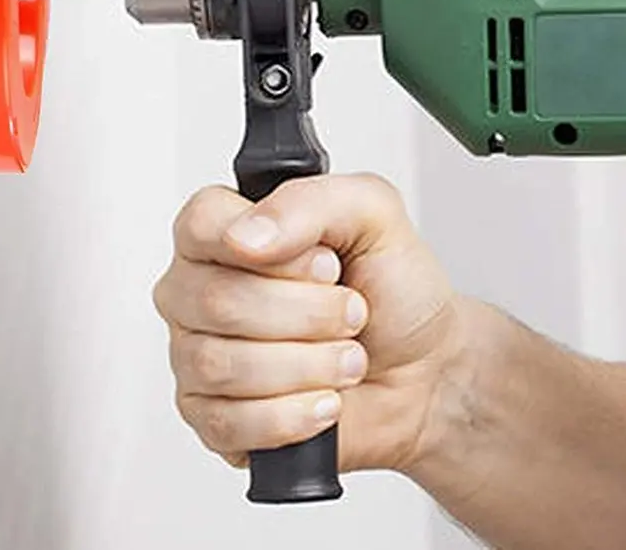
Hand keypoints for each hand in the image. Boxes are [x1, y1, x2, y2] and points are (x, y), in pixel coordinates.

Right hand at [152, 174, 469, 474]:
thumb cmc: (395, 291)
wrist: (427, 372)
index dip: (264, 247)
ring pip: (220, 365)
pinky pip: (226, 423)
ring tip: (344, 357)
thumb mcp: (373, 215)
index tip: (322, 264)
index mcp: (228, 228)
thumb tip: (246, 236)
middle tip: (351, 311)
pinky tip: (323, 401)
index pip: (201, 224)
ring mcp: (198, 355)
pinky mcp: (211, 418)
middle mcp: (201, 288)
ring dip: (307, 365)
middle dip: (306, 313)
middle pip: (215, 300)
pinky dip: (291, 414)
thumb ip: (308, 202)